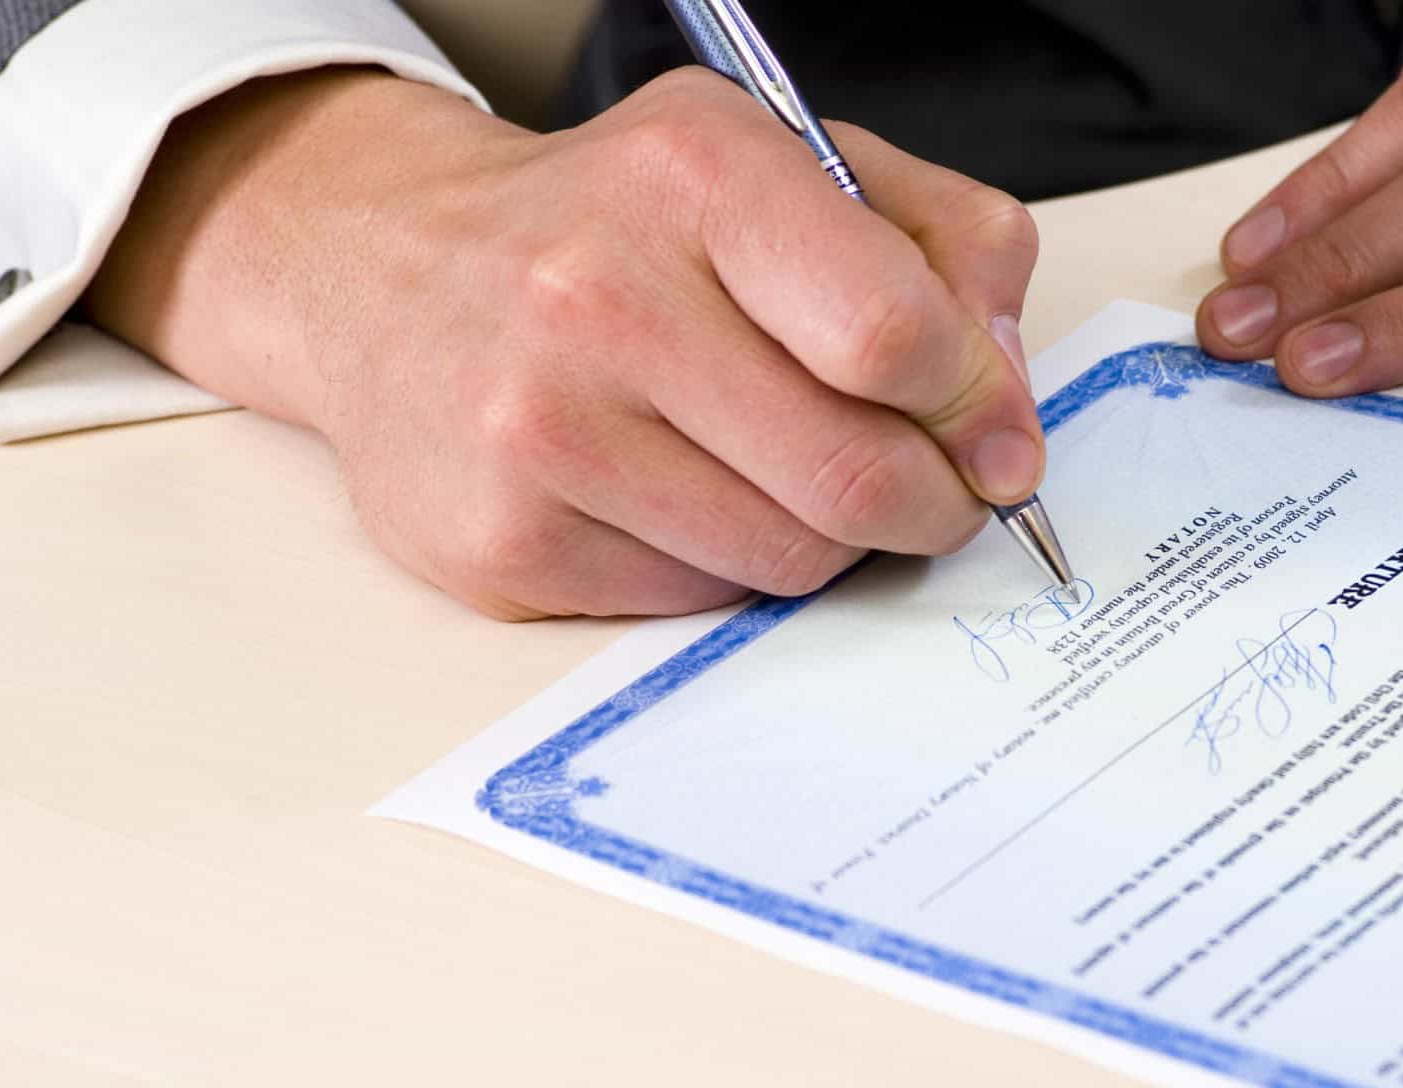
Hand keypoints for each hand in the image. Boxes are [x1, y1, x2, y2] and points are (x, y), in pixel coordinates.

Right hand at [87, 69, 1042, 618]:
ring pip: (787, 560)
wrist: (396, 278)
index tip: (991, 437)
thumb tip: (1006, 406)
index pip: (893, 336)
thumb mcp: (788, 167)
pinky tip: (683, 497)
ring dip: (828, 538)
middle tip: (925, 490)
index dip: (975, 407)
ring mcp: (536, 433)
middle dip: (928, 503)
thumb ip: (942, 246)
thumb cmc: (621, 226)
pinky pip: (699, 605)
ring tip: (784, 473)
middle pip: (853, 478)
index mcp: (694, 176)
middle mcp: (596, 297)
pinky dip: (727, 567)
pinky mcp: (502, 546)